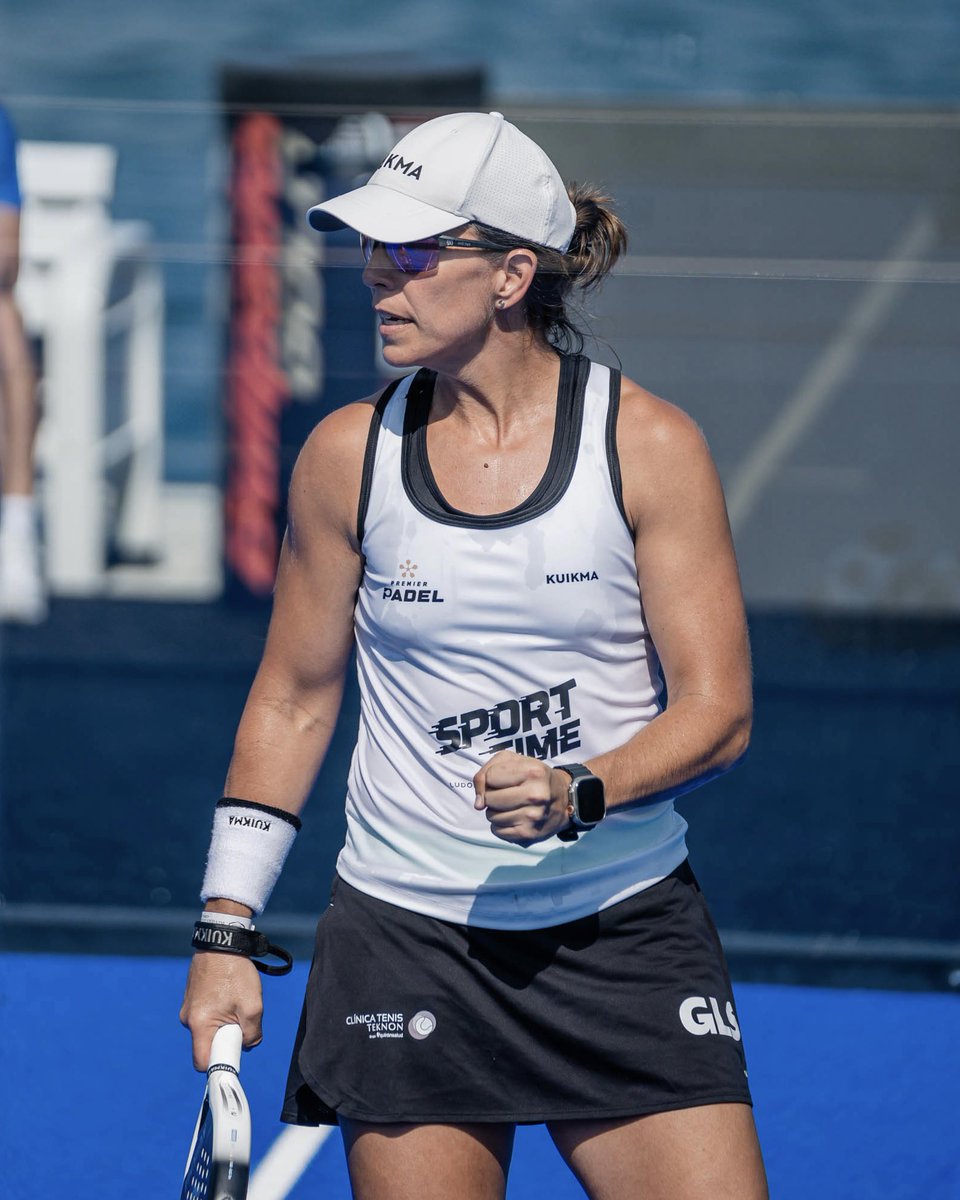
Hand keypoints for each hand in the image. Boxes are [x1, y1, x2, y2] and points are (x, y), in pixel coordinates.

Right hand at [179, 952, 263, 1070]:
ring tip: (236, 999)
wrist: (223, 940)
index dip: (219, 1064)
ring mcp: (188, 1006)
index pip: (203, 1061)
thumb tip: (248, 1044)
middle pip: (208, 1043)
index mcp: (198, 1024)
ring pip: (209, 1027)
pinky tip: (230, 992)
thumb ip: (252, 1034)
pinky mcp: (192, 996)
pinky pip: (207, 1013)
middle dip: (226, 1038)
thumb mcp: (252, 1006)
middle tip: (241, 1020)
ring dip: (224, 1021)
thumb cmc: (236, 972)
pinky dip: (220, 1009)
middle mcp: (187, 1018)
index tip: (234, 1058)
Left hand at [473, 750, 570, 844]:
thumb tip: (478, 803)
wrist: (563, 799)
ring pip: (491, 816)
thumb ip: (487, 771)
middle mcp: (535, 795)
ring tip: (512, 805)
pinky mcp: (528, 834)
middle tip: (507, 794)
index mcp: (532, 772)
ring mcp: (532, 817)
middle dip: (492, 796)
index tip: (504, 779)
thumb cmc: (533, 777)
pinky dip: (500, 825)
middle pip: (489, 799)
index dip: (491, 778)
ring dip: (496, 811)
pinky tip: (514, 818)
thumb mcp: (513, 760)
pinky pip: (496, 831)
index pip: (489, 777)